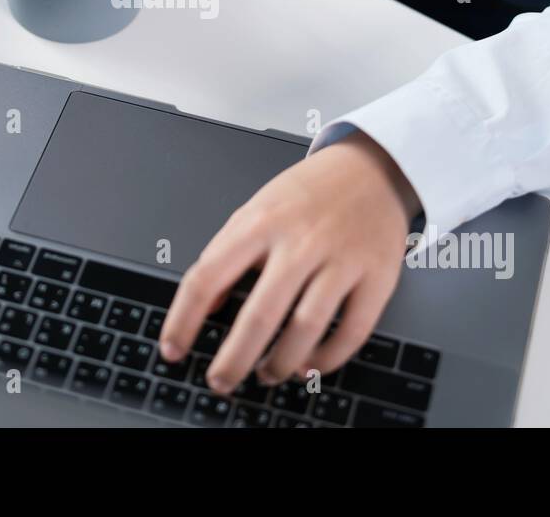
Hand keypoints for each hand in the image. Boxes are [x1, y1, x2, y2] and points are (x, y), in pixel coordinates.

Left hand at [159, 131, 420, 393]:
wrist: (371, 168)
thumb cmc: (309, 193)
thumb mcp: (257, 209)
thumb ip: (228, 252)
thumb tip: (206, 304)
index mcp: (260, 222)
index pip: (208, 277)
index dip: (184, 320)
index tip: (173, 348)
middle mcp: (300, 242)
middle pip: (259, 314)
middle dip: (233, 359)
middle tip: (219, 381)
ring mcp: (341, 260)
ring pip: (306, 328)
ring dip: (279, 364)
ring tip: (264, 374)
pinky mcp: (377, 277)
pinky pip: (351, 331)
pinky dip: (326, 358)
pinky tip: (308, 365)